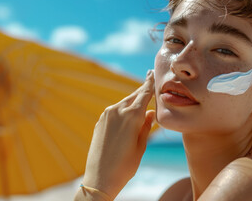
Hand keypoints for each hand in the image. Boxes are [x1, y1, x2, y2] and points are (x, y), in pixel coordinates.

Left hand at [81, 70, 155, 198]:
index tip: (152, 73)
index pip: (144, 94)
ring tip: (141, 100)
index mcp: (132, 116)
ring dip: (133, 101)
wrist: (99, 178)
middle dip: (142, 90)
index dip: (149, 83)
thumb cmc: (124, 166)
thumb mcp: (141, 146)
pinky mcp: (100, 122)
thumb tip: (151, 113)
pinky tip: (128, 113)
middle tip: (149, 81)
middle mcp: (117, 111)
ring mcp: (106, 115)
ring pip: (124, 102)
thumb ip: (146, 126)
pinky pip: (115, 110)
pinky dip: (123, 109)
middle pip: (134, 95)